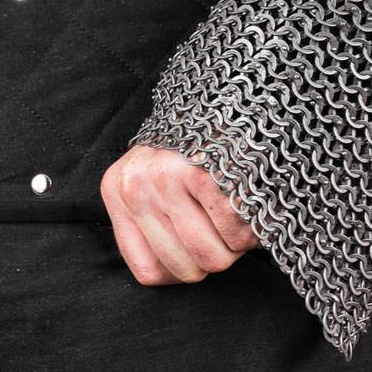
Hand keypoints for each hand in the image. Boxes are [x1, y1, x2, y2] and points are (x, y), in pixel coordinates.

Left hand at [100, 144, 257, 284]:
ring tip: (237, 215)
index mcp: (116, 190)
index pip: (149, 272)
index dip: (182, 273)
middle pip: (184, 270)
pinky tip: (249, 201)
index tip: (197, 253)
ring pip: (213, 258)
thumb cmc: (195, 149)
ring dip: (237, 246)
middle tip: (223, 229)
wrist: (231, 94)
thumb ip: (154, 227)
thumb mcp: (154, 184)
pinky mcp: (201, 171)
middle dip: (213, 259)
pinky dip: (254, 228)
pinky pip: (236, 233)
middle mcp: (134, 184)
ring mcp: (166, 177)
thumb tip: (176, 277)